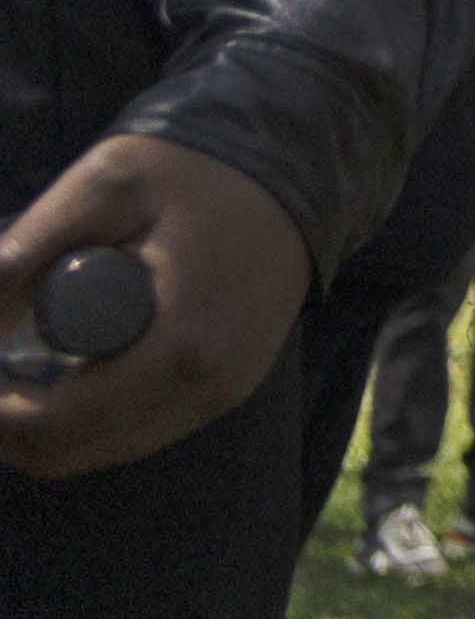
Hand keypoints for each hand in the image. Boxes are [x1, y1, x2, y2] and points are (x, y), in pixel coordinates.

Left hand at [0, 133, 311, 477]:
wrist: (302, 164)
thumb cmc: (200, 171)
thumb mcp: (105, 185)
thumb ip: (25, 252)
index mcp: (178, 349)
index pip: (51, 427)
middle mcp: (205, 391)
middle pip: (70, 453)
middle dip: (9, 424)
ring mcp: (222, 396)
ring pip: (101, 451)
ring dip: (45, 427)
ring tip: (21, 368)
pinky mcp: (228, 390)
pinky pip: (135, 432)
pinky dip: (88, 419)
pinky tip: (73, 371)